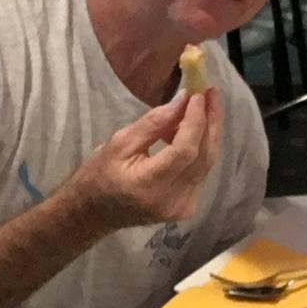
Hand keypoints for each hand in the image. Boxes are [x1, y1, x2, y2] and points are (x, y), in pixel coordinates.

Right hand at [63, 89, 224, 234]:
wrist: (94, 214)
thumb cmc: (99, 175)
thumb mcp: (118, 143)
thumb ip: (152, 123)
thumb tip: (182, 101)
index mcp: (149, 185)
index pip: (185, 150)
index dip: (195, 120)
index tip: (198, 94)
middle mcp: (172, 199)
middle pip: (204, 156)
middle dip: (211, 121)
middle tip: (212, 93)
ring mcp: (183, 206)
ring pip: (207, 163)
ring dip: (208, 132)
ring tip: (203, 106)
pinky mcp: (187, 207)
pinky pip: (201, 171)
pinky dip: (200, 148)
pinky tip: (192, 130)